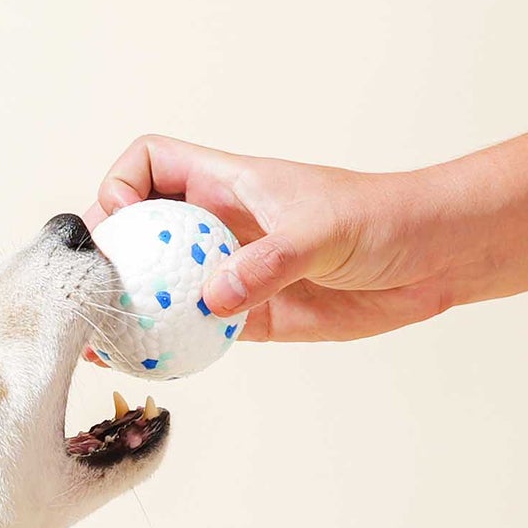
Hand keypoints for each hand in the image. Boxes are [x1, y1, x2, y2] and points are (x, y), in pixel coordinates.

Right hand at [85, 134, 463, 342]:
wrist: (433, 259)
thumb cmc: (386, 217)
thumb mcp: (326, 231)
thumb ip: (269, 261)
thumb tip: (216, 296)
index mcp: (228, 184)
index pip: (151, 164)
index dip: (122, 188)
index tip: (120, 228)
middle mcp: (219, 226)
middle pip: (142, 232)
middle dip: (110, 260)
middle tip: (93, 298)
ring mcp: (231, 273)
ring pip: (161, 287)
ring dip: (129, 312)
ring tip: (101, 342)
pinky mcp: (250, 317)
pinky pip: (194, 331)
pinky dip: (168, 347)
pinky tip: (150, 363)